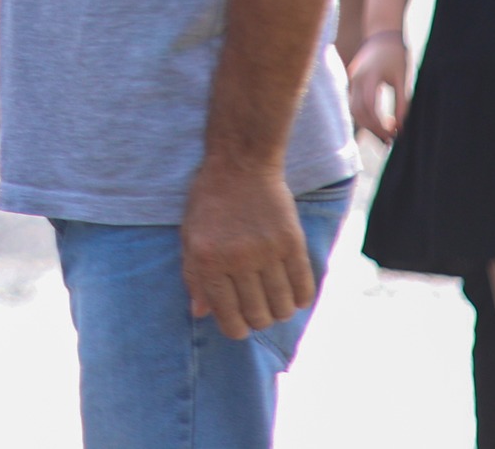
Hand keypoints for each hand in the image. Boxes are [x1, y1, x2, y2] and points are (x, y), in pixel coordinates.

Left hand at [180, 158, 316, 338]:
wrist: (240, 165)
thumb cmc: (209, 203)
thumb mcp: (190, 236)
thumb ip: (194, 276)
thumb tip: (201, 313)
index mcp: (207, 259)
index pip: (227, 317)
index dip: (235, 328)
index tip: (238, 325)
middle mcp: (237, 259)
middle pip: (258, 316)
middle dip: (257, 320)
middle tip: (255, 309)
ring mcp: (267, 251)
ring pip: (283, 308)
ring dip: (279, 312)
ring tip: (273, 300)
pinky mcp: (293, 243)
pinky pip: (304, 288)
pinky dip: (300, 299)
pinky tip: (292, 293)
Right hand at [346, 31, 407, 142]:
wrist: (383, 33)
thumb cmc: (396, 54)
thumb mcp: (403, 80)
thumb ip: (402, 103)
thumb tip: (399, 126)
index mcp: (368, 77)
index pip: (370, 109)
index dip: (380, 126)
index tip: (394, 136)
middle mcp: (355, 79)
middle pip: (358, 112)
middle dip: (373, 129)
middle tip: (389, 142)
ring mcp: (351, 79)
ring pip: (354, 109)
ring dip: (367, 124)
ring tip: (384, 135)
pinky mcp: (353, 80)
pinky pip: (354, 101)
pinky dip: (364, 114)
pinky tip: (377, 122)